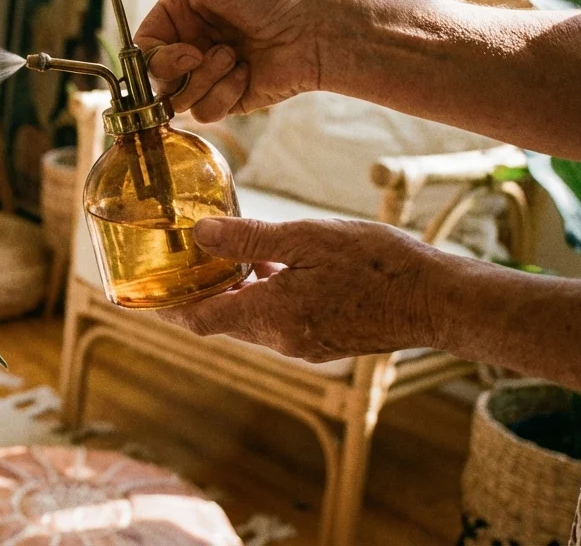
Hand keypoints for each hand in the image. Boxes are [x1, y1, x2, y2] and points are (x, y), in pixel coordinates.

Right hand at [91, 0, 329, 121]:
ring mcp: (209, 73)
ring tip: (235, 58)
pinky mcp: (229, 99)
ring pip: (175, 98)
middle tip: (203, 53)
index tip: (179, 47)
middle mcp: (191, 43)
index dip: (153, 54)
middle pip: (153, 78)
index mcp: (180, 12)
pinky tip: (248, 73)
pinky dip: (225, 93)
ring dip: (205, 78)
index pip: (141, 46)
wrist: (315, 28)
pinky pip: (204, 112)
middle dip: (178, 68)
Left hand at [157, 217, 444, 360]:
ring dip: (234, 293)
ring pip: (251, 320)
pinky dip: (264, 297)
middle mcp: (282, 340)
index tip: (141, 293)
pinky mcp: (325, 342)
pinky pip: (279, 321)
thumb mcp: (307, 238)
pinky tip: (274, 266)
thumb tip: (199, 234)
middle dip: (198, 294)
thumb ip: (250, 239)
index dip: (166, 308)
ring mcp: (305, 345)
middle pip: (221, 321)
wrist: (439, 301)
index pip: (198, 320)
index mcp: (271, 316)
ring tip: (224, 255)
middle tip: (179, 262)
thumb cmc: (378, 265)